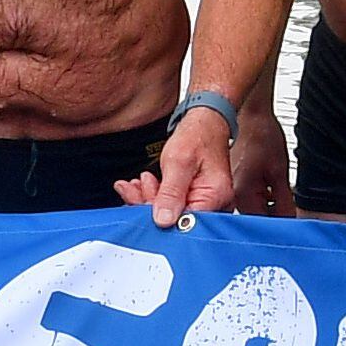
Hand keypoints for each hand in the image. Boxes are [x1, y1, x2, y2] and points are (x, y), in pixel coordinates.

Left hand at [142, 105, 235, 227]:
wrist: (205, 123)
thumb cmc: (197, 136)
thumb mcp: (179, 162)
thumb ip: (170, 193)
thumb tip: (163, 221)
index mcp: (214, 197)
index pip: (184, 222)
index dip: (159, 218)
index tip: (138, 204)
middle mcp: (214, 204)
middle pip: (176, 220)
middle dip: (148, 205)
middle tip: (131, 190)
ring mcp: (204, 202)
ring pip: (170, 212)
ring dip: (148, 198)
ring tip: (135, 184)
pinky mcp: (194, 198)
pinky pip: (172, 204)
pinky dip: (156, 195)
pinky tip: (143, 185)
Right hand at [228, 108, 294, 217]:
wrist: (249, 117)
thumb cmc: (260, 136)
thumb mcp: (280, 171)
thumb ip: (284, 201)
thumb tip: (289, 221)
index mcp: (241, 194)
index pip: (260, 224)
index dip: (277, 227)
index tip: (288, 226)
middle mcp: (229, 195)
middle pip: (252, 220)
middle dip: (270, 219)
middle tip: (285, 209)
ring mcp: (227, 190)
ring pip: (248, 211)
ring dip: (264, 208)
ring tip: (275, 193)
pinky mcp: (228, 184)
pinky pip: (244, 200)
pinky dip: (257, 199)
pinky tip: (266, 189)